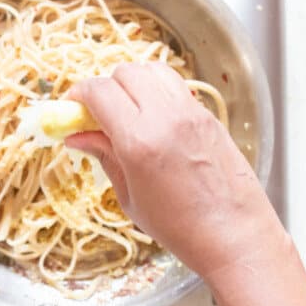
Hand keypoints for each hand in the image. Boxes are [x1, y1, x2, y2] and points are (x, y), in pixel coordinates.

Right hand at [65, 62, 305, 305]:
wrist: (235, 236)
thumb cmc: (180, 227)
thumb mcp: (129, 196)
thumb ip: (104, 156)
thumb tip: (77, 137)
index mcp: (140, 141)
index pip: (99, 91)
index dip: (78, 95)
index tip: (71, 109)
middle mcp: (167, 118)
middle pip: (124, 73)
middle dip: (104, 88)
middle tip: (96, 113)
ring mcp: (192, 113)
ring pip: (151, 70)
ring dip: (131, 83)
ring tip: (126, 111)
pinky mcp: (208, 115)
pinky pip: (174, 85)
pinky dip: (155, 90)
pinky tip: (151, 118)